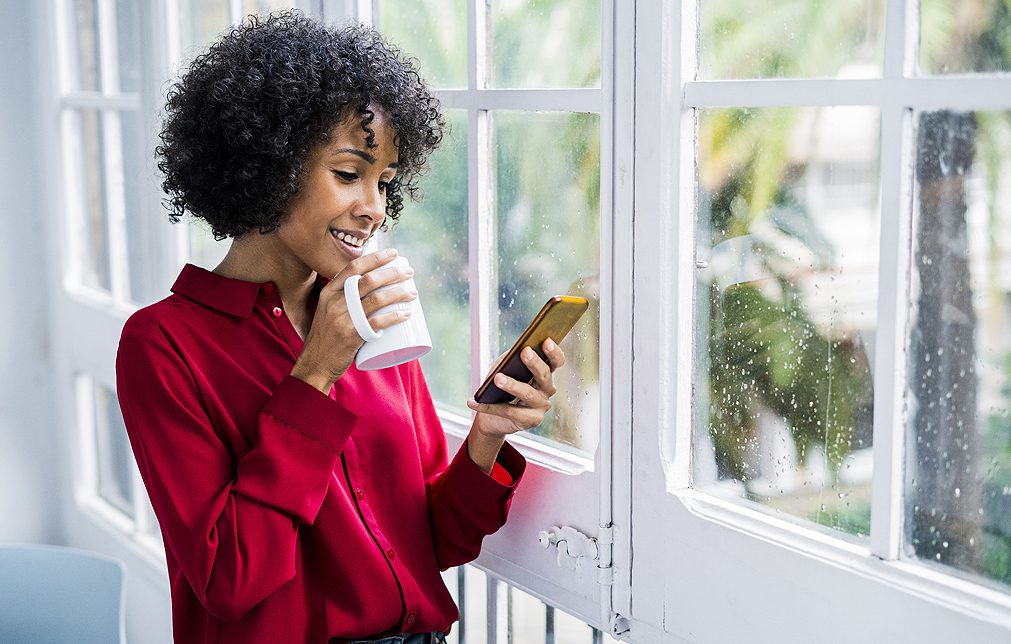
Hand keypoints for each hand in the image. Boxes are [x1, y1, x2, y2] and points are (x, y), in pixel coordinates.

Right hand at [290, 249, 417, 392]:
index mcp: (329, 292)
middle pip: (369, 280)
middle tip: (409, 273)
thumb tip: (371, 287)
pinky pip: (378, 323)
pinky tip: (406, 314)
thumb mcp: (327, 311)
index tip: (394, 253)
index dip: (376, 257)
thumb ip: (343, 299)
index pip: (354, 267)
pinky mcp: (352, 335)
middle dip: (393, 273)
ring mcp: (343, 318)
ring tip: (413, 293)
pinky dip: (395, 316)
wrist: (315, 364)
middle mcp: (335, 302)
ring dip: (399, 293)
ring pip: (377, 299)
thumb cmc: (326, 337)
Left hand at [465, 338, 566, 438]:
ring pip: (527, 393)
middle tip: (524, 352)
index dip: (553, 352)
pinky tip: (473, 402)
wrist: (491, 417)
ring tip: (497, 378)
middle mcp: (547, 390)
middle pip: (544, 375)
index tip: (546, 341)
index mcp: (544, 374)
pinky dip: (489, 407)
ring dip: (512, 385)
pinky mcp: (530, 421)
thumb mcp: (504, 369)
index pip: (556, 362)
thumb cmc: (500, 387)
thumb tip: (513, 352)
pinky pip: (509, 412)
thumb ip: (510, 359)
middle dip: (534, 363)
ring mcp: (540, 407)